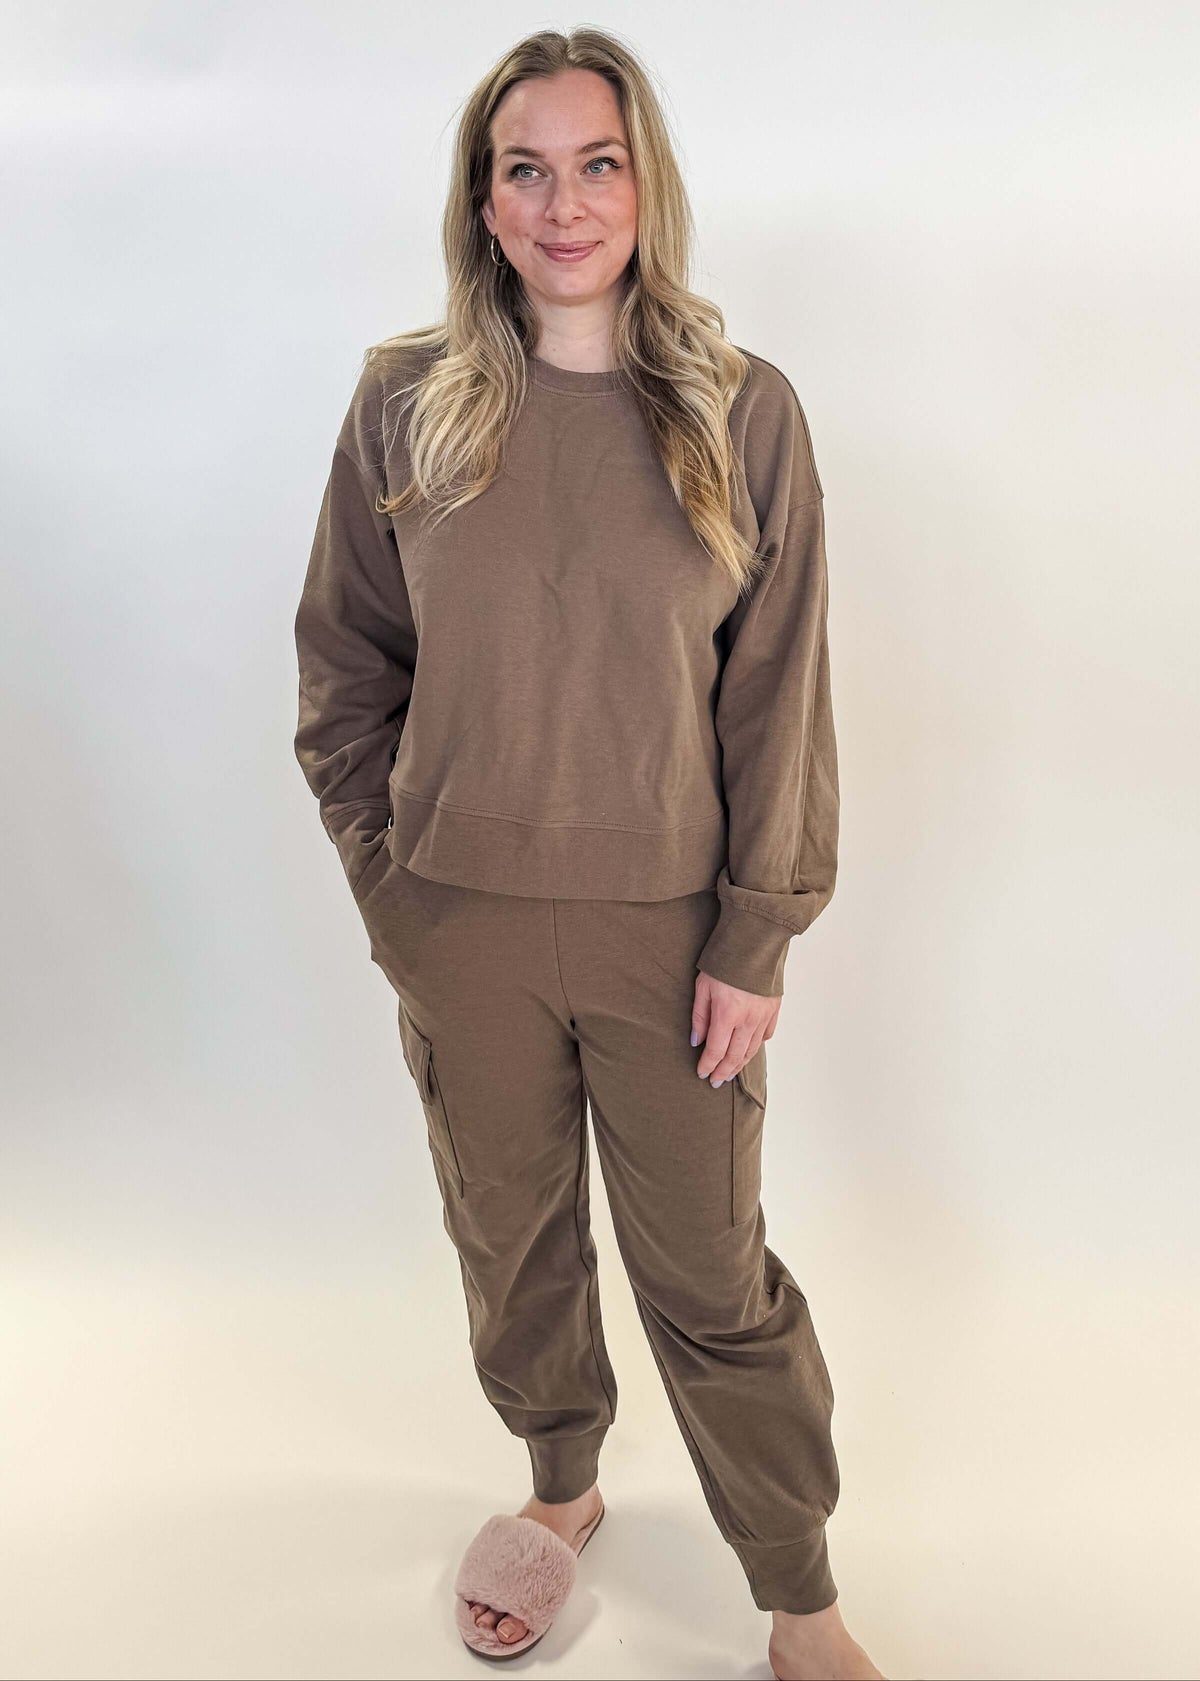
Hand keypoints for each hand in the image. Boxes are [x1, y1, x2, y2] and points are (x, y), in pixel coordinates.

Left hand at [692, 970, 780, 1084]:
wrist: (755, 942)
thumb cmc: (724, 962)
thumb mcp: (703, 986)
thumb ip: (700, 1017)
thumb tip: (696, 1041)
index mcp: (727, 1015)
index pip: (716, 1050)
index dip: (708, 1066)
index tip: (702, 1074)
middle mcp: (748, 1020)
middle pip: (735, 1056)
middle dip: (723, 1072)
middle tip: (715, 1081)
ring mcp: (763, 1016)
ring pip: (751, 1050)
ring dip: (739, 1064)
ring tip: (730, 1072)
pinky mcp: (774, 1010)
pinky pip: (766, 1036)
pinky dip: (756, 1046)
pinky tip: (749, 1050)